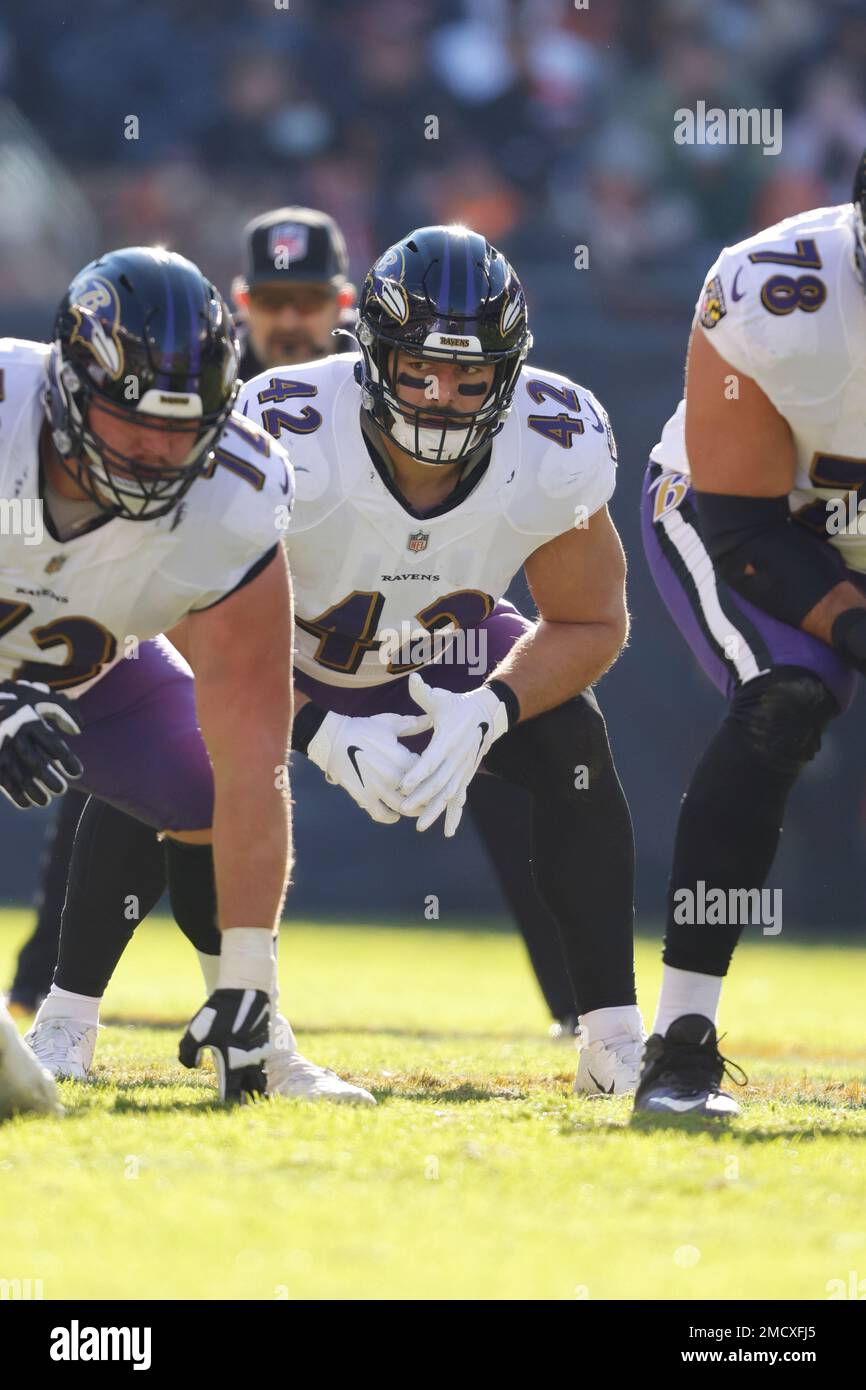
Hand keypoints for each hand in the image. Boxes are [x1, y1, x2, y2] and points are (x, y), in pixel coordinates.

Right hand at [0, 679, 83, 808]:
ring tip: (45, 801)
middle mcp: (14, 734)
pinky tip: (26, 803)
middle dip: (50, 779)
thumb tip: (78, 730)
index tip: (77, 773)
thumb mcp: (40, 696)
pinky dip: (14, 794)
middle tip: (61, 790)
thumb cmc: (18, 700)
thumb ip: (63, 709)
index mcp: (30, 719)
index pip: (53, 744)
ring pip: (18, 775)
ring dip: (33, 791)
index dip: (67, 760)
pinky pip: (3, 779)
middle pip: (36, 763)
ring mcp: (1, 746)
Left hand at [178, 988, 270, 1102]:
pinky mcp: (264, 1040)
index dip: (226, 1102)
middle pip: (253, 1089)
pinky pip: (262, 1061)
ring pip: (260, 1075)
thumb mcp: (194, 1034)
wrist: (244, 991)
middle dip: (248, 1099)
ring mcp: (260, 1051)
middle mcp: (249, 1062)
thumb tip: (194, 1065)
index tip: (221, 1110)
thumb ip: (188, 1054)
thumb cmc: (218, 1013)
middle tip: (245, 1107)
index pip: (230, 1093)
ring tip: (253, 1093)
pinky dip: (258, 1069)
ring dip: (256, 1085)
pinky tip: (252, 1068)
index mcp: (233, 1065)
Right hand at [307, 710, 429, 823]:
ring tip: (421, 809)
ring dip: (415, 810)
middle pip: (420, 793)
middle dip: (430, 795)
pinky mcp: (364, 797)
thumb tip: (432, 719)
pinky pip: (380, 814)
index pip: (428, 772)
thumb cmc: (362, 729)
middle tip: (437, 795)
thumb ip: (412, 725)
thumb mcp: (389, 724)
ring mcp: (378, 789)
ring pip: (404, 807)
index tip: (439, 773)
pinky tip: (396, 815)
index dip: (435, 774)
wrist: (332, 740)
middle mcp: (392, 777)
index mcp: (401, 758)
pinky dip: (390, 817)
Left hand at [399, 673, 509, 835]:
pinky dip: (454, 814)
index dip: (417, 773)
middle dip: (421, 797)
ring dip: (435, 810)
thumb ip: (424, 693)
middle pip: (439, 781)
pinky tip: (448, 831)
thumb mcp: (441, 698)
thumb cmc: (458, 705)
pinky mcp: (466, 775)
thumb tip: (412, 680)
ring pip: (449, 794)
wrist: (488, 715)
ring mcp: (464, 769)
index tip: (403, 785)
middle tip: (404, 807)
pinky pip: (460, 798)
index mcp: (448, 739)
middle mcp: (458, 757)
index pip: (431, 759)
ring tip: (421, 826)